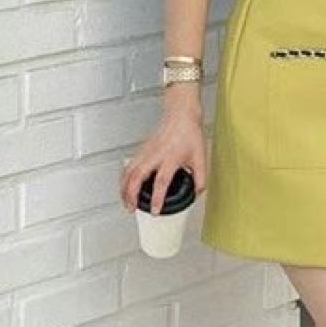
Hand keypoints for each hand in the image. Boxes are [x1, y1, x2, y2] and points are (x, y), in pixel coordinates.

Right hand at [121, 99, 207, 214]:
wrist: (181, 115)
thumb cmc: (190, 133)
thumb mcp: (201, 158)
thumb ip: (200, 178)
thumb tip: (197, 193)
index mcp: (171, 158)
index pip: (161, 181)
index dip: (157, 198)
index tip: (154, 210)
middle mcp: (156, 155)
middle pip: (137, 176)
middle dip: (132, 195)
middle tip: (132, 208)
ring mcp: (146, 152)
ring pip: (129, 171)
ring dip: (125, 188)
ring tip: (126, 202)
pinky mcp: (142, 150)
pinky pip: (128, 166)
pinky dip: (124, 179)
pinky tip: (125, 186)